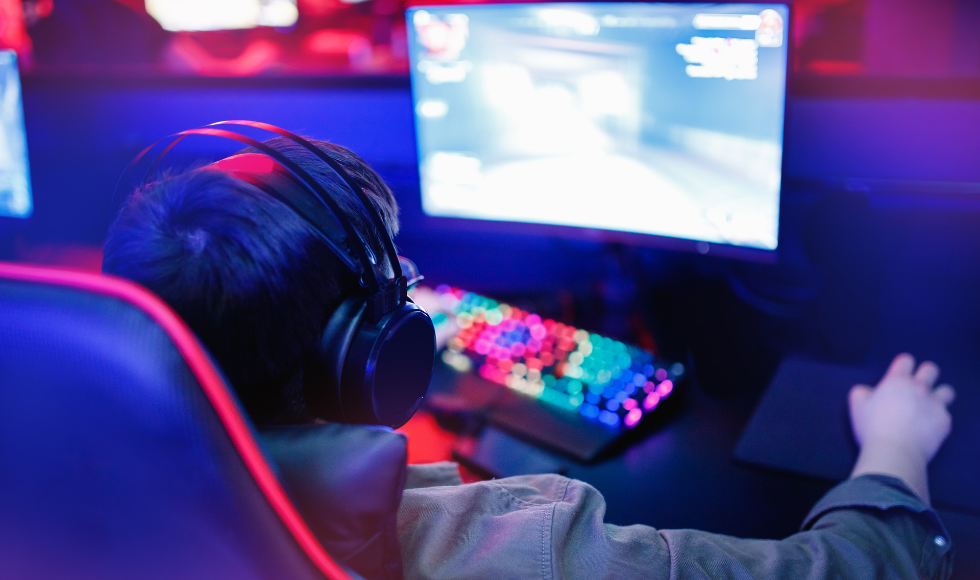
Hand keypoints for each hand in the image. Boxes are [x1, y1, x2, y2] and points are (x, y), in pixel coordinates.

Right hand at [848, 353, 954, 503]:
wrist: (895, 452)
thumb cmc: (872, 427)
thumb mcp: (856, 405)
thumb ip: (862, 392)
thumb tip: (870, 392)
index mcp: (897, 381)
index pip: (906, 360)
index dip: (902, 366)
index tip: (898, 375)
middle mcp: (919, 388)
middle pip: (931, 369)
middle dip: (925, 374)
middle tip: (916, 388)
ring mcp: (935, 404)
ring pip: (947, 390)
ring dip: (939, 395)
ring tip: (929, 406)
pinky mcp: (944, 421)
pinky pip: (946, 415)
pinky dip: (938, 419)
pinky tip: (928, 429)